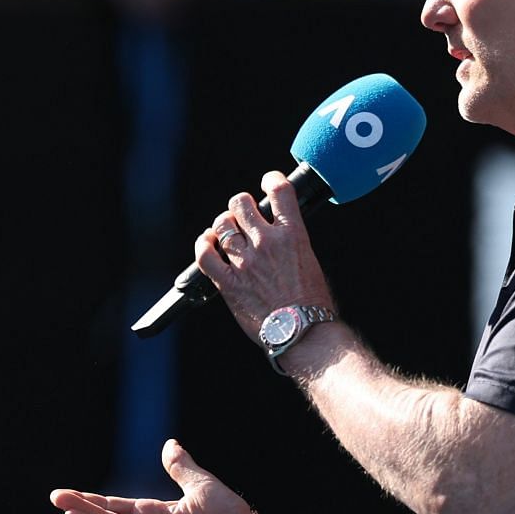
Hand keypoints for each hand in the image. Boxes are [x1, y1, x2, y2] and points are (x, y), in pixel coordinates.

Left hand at [194, 170, 333, 340]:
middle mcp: (267, 243)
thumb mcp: (309, 262)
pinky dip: (203, 245)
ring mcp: (246, 262)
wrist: (302, 332)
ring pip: (223, 225)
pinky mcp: (229, 282)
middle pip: (241, 204)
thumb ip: (290, 243)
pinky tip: (207, 243)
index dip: (271, 181)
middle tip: (241, 213)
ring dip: (222, 224)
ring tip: (225, 230)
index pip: (279, 193)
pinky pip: (205, 255)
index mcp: (293, 235)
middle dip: (240, 204)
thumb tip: (278, 234)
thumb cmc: (311, 304)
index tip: (268, 182)